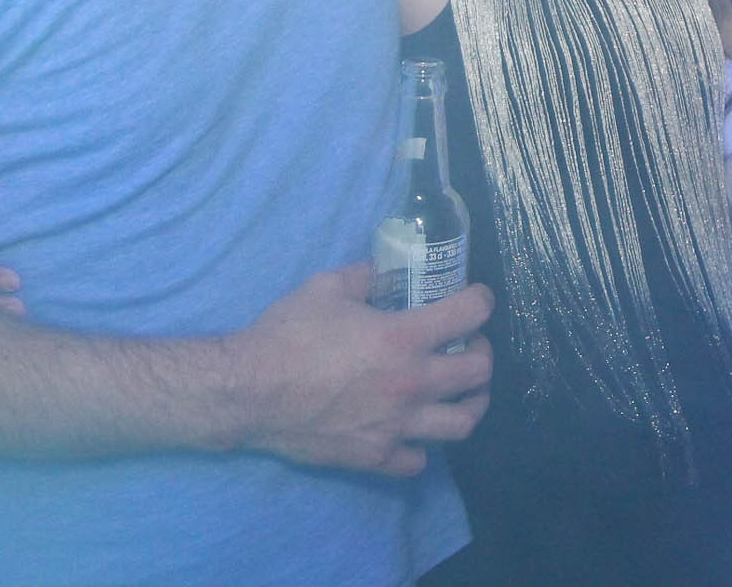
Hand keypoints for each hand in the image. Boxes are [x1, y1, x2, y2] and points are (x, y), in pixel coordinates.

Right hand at [228, 263, 493, 475]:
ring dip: (470, 403)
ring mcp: (397, 425)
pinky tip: (412, 429)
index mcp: (403, 337)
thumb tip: (385, 270)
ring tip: (460, 392)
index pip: (470, 315)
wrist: (249, 392)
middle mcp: (411, 383)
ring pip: (463, 424)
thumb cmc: (287, 335)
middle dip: (482, 353)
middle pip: (479, 373)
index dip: (481, 301)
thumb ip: (366, 276)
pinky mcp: (376, 456)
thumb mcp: (327, 287)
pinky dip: (423, 445)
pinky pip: (419, 460)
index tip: (476, 299)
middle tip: (468, 345)